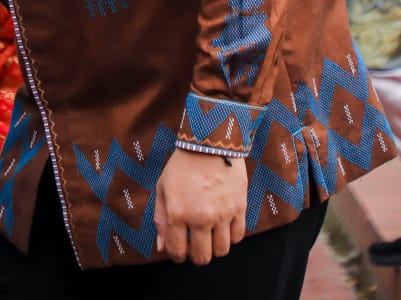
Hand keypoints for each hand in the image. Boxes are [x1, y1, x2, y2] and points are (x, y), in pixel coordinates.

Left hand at [154, 149, 246, 264]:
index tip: (179, 250)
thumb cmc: (182, 165)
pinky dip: (230, 237)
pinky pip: (238, 236)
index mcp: (178, 213)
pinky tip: (223, 227)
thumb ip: (161, 219)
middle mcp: (201, 218)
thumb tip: (162, 248)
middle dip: (196, 257)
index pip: (177, 251)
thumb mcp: (163, 188)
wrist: (209, 143)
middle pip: (203, 257)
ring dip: (214, 248)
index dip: (176, 256)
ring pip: (222, 251)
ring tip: (209, 236)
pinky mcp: (239, 208)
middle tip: (195, 246)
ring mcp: (222, 214)